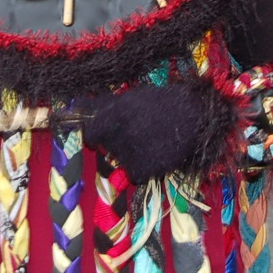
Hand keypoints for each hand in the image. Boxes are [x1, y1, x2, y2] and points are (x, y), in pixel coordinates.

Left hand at [82, 81, 234, 181]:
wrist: (194, 117)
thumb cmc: (161, 103)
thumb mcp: (131, 98)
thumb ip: (105, 105)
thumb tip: (78, 106)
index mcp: (115, 116)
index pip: (91, 133)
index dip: (97, 132)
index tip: (104, 131)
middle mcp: (121, 137)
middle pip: (105, 146)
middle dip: (113, 141)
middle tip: (132, 133)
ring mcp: (133, 155)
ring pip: (118, 161)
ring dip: (127, 155)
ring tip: (145, 142)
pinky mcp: (146, 170)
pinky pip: (133, 174)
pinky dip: (140, 168)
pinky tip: (152, 154)